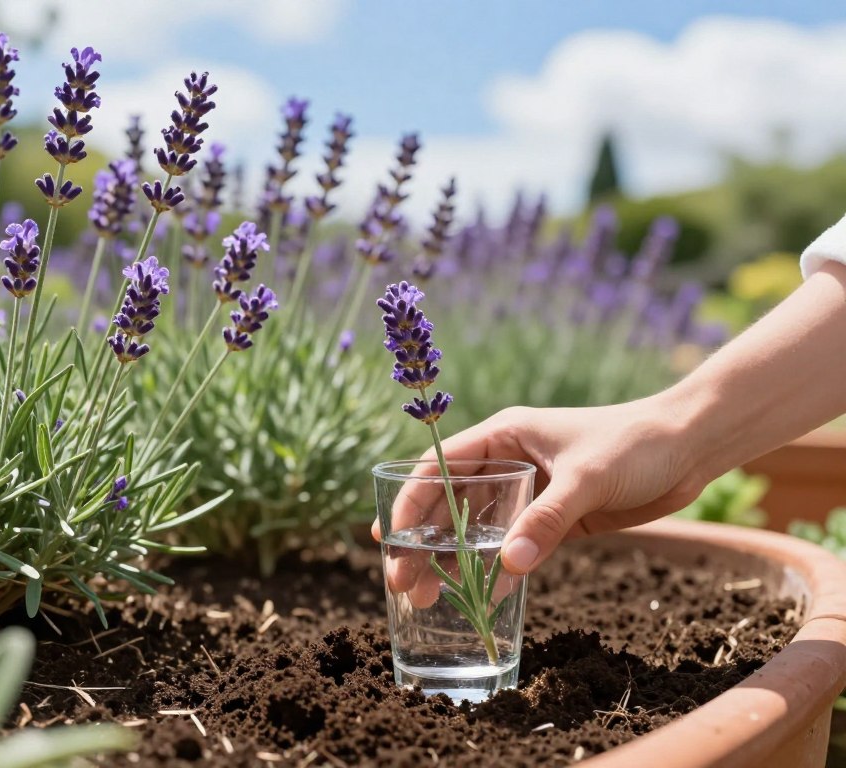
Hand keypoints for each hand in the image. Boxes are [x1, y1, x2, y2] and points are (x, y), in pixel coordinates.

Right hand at [374, 396, 703, 576]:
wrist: (689, 446)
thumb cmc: (635, 443)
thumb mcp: (587, 478)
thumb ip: (547, 521)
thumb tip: (508, 569)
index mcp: (504, 436)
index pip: (440, 467)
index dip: (410, 502)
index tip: (388, 538)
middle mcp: (508, 462)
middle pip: (450, 503)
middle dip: (423, 542)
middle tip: (404, 584)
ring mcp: (529, 492)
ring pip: (475, 528)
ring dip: (452, 560)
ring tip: (430, 599)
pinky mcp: (553, 517)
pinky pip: (512, 545)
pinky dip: (494, 569)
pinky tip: (481, 596)